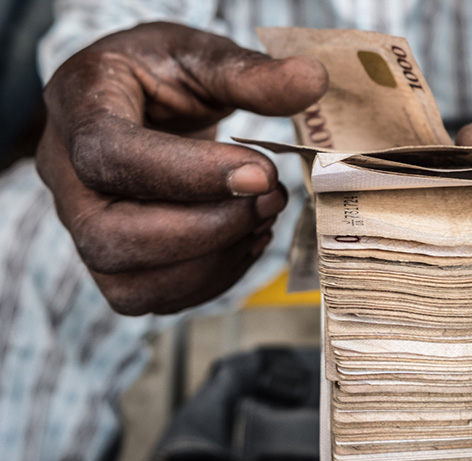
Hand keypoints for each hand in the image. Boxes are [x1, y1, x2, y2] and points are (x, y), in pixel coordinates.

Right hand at [36, 22, 327, 314]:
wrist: (143, 103)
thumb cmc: (164, 74)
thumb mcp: (204, 56)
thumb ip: (252, 72)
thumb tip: (312, 80)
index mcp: (79, 103)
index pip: (110, 155)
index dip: (186, 175)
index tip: (260, 172)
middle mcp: (64, 174)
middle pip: (109, 237)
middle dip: (206, 231)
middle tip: (271, 199)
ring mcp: (83, 226)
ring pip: (130, 284)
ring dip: (215, 262)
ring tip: (264, 218)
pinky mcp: (115, 262)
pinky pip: (154, 297)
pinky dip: (214, 278)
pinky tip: (248, 238)